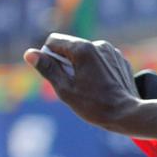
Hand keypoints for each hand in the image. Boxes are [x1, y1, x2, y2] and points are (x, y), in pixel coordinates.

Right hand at [23, 33, 141, 131]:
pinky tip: (101, 87)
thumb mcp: (65, 89)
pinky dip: (96, 70)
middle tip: (73, 85)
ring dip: (81, 67)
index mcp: (84, 48)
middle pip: (70, 48)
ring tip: (89, 87)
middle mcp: (99, 45)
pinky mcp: (120, 60)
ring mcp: (112, 52)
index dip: (49, 57)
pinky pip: (100, 60)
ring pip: (86, 54)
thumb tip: (29, 53)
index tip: (57, 75)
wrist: (128, 114)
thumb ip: (47, 68)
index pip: (54, 41)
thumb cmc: (94, 105)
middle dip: (65, 63)